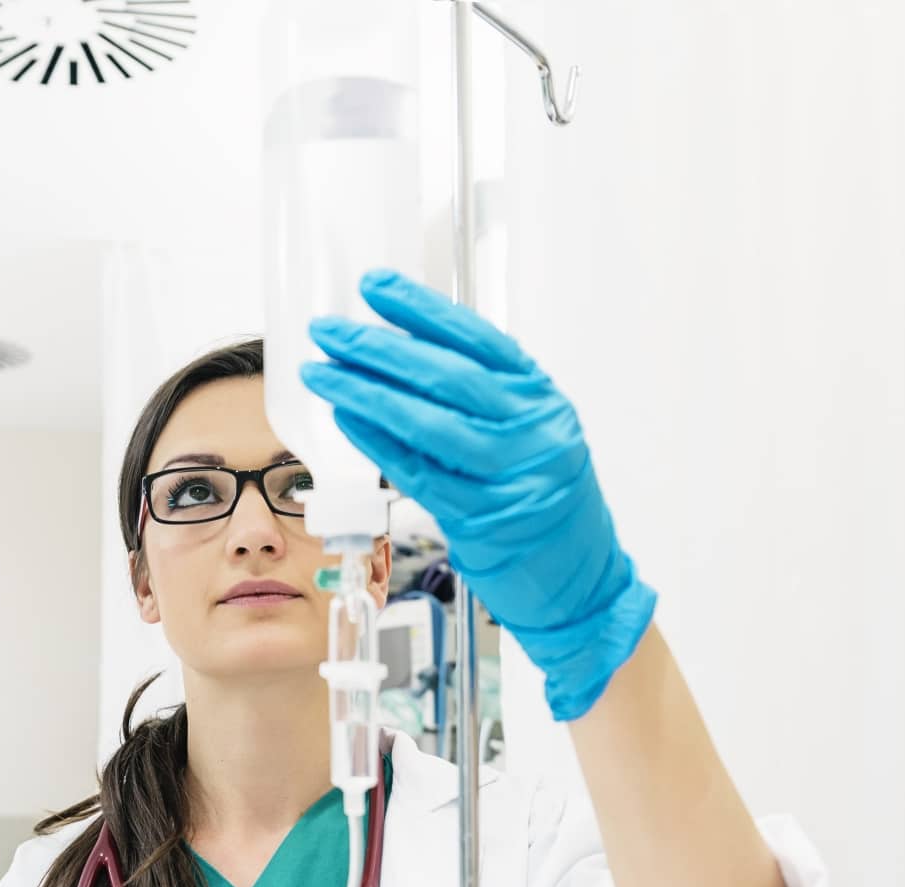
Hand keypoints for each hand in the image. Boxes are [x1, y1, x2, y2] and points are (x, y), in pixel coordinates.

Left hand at [300, 269, 656, 720]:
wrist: (581, 580)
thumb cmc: (544, 501)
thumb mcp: (531, 435)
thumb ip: (483, 399)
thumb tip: (403, 356)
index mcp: (542, 399)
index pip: (478, 340)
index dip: (423, 310)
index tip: (375, 287)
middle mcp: (531, 430)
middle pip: (447, 377)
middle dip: (380, 349)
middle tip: (330, 331)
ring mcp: (509, 476)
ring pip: (428, 424)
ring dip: (366, 393)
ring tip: (323, 373)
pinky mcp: (483, 519)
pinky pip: (419, 473)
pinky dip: (378, 443)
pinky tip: (347, 419)